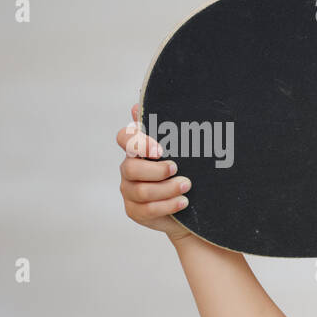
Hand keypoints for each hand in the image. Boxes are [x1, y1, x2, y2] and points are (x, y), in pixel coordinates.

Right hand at [117, 103, 194, 240]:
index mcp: (137, 149)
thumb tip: (136, 105)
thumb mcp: (182, 149)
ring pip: (141, 190)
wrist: (192, 204)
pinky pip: (147, 209)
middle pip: (131, 168)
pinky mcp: (134, 210)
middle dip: (158, 170)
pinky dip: (168, 205)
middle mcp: (129, 168)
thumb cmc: (186, 170)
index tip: (160, 150)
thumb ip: (164, 129)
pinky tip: (183, 202)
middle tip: (178, 170)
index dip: (139, 143)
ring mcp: (129, 190)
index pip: (124, 138)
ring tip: (187, 186)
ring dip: (167, 189)